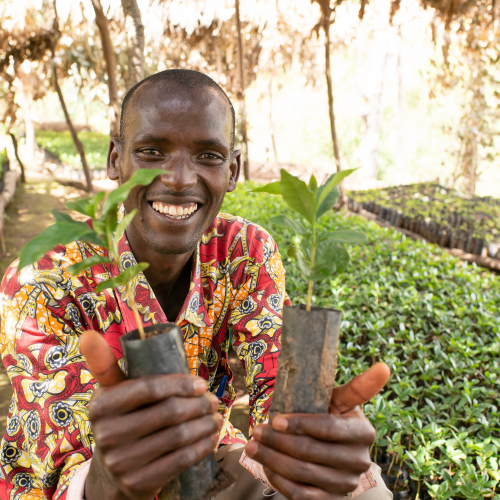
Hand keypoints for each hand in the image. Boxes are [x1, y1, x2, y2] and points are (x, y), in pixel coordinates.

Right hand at [81, 330, 222, 499]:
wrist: (111, 472)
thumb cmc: (122, 418)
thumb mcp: (111, 393)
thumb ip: (105, 364)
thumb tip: (88, 335)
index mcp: (101, 405)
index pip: (149, 388)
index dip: (180, 384)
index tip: (201, 383)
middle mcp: (107, 435)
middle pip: (169, 413)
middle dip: (199, 404)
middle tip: (213, 401)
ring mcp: (122, 462)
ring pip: (179, 436)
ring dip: (205, 424)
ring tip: (216, 417)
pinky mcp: (138, 483)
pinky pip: (181, 461)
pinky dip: (202, 447)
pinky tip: (211, 438)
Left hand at [245, 362, 390, 499]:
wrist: (333, 450)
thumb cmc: (331, 416)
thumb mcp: (341, 401)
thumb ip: (357, 387)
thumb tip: (384, 367)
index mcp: (363, 431)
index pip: (328, 428)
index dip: (300, 424)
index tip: (275, 419)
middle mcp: (360, 460)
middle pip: (310, 452)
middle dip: (277, 442)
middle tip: (255, 432)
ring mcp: (347, 483)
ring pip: (302, 474)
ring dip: (272, 460)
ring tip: (252, 447)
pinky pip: (302, 496)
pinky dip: (280, 481)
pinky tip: (266, 467)